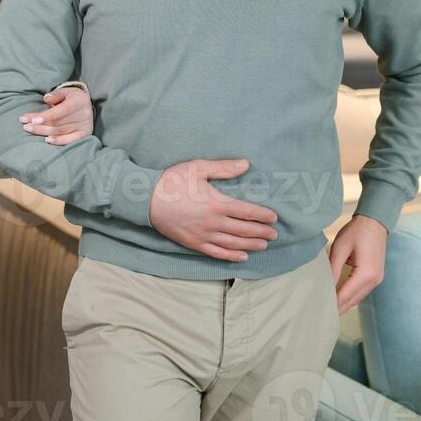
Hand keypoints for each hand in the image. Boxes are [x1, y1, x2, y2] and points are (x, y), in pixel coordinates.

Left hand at [20, 85, 93, 146]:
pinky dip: (59, 141)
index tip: (33, 120)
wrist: (86, 105)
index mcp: (79, 102)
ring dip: (43, 131)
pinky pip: (71, 140)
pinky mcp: (84, 134)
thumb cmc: (72, 97)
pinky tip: (47, 140)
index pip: (62, 111)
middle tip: (24, 124)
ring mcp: (84, 126)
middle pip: (58, 122)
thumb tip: (46, 98)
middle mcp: (83, 114)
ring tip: (29, 129)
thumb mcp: (65, 91)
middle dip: (39, 124)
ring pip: (60, 131)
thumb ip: (56, 94)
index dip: (47, 116)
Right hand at [148, 158, 278, 261]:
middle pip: (244, 230)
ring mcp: (204, 235)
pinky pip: (217, 253)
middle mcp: (213, 222)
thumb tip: (246, 164)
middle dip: (261, 232)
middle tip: (274, 234)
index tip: (274, 217)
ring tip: (263, 245)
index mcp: (217, 203)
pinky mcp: (194, 243)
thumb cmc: (172, 181)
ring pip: (233, 243)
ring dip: (251, 245)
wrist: (146, 199)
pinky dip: (231, 256)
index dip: (262, 215)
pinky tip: (242, 257)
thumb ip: (223, 168)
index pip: (247, 212)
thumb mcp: (197, 168)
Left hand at [329, 214, 388, 312]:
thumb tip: (325, 286)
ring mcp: (377, 279)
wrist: (375, 222)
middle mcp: (374, 280)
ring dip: (344, 304)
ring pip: (358, 298)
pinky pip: (362, 292)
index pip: (346, 295)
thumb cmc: (357, 231)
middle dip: (338, 308)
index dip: (332, 304)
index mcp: (366, 273)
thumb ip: (333, 269)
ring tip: (328, 311)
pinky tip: (340, 300)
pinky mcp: (376, 277)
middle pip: (353, 300)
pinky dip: (351, 297)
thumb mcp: (341, 248)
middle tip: (321, 316)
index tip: (319, 311)